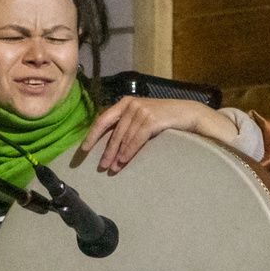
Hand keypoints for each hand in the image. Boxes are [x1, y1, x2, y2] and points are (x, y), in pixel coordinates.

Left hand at [85, 95, 237, 173]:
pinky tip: (123, 162)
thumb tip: (109, 142)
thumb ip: (126, 123)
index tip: (84, 149)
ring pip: (124, 138)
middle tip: (101, 166)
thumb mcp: (141, 116)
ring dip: (117, 155)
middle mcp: (130, 104)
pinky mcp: (151, 119)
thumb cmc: (162, 117)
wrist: (185, 113)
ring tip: (112, 168)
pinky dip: (128, 152)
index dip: (93, 135)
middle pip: (113, 132)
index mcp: (124, 102)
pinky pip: (136, 140)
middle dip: (106, 151)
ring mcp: (141, 110)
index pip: (103, 119)